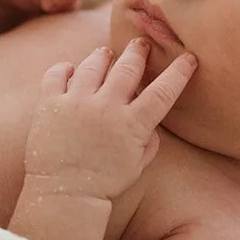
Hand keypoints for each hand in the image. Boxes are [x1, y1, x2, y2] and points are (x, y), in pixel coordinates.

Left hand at [23, 38, 197, 200]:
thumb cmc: (104, 183)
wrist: (64, 195)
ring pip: (93, 64)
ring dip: (103, 56)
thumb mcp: (137, 165)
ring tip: (106, 54)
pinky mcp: (50, 103)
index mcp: (132, 124)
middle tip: (140, 45)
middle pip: (128, 67)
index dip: (178, 72)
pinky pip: (57, 73)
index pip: (163, 91)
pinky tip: (71, 69)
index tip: (188, 58)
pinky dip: (65, 68)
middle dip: (138, 52)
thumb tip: (152, 122)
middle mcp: (106, 107)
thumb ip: (148, 141)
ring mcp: (76, 102)